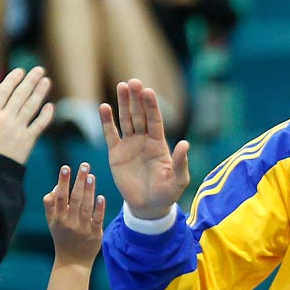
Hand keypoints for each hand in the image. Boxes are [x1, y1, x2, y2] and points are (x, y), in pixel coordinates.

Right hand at [0, 67, 54, 165]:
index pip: (4, 91)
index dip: (13, 79)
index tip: (20, 71)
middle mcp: (6, 119)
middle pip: (21, 95)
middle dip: (30, 81)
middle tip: (39, 70)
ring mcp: (18, 129)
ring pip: (32, 107)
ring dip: (40, 93)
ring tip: (46, 81)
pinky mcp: (28, 141)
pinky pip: (39, 125)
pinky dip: (46, 115)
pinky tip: (50, 106)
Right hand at [44, 163, 106, 267]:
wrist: (72, 262)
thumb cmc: (62, 237)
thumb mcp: (51, 222)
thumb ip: (50, 204)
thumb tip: (56, 185)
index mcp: (58, 218)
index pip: (59, 197)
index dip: (62, 182)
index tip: (65, 167)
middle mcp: (69, 222)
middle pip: (74, 199)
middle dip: (79, 181)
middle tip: (84, 166)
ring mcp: (82, 228)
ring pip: (86, 207)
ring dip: (89, 191)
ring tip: (91, 176)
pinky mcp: (95, 234)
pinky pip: (97, 220)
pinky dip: (99, 209)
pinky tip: (101, 197)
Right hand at [100, 79, 190, 220]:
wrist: (148, 207)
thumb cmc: (166, 194)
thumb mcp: (178, 180)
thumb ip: (181, 162)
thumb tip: (186, 143)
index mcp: (159, 144)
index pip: (155, 120)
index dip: (152, 106)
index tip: (148, 91)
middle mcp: (144, 140)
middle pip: (140, 115)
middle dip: (137, 99)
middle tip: (133, 82)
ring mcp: (129, 145)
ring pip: (126, 120)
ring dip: (123, 104)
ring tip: (121, 86)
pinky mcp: (116, 153)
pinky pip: (110, 134)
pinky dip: (107, 121)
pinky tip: (104, 107)